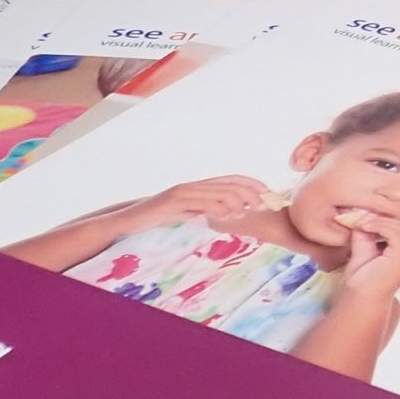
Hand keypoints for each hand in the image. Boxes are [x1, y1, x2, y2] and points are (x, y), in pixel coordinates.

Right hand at [125, 175, 272, 233]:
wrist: (130, 218)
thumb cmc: (159, 217)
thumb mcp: (187, 213)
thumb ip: (206, 211)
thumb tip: (227, 215)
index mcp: (199, 186)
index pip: (232, 179)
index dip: (253, 184)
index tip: (269, 194)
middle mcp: (194, 185)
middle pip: (230, 184)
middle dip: (251, 193)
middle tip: (262, 205)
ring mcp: (184, 191)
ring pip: (219, 192)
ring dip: (237, 202)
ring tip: (243, 213)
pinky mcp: (174, 200)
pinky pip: (202, 202)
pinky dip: (218, 208)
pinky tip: (225, 216)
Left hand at [335, 210, 399, 296]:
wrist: (362, 295)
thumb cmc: (366, 277)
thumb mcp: (369, 245)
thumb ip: (371, 228)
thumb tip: (367, 210)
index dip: (388, 220)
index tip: (366, 218)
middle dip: (383, 219)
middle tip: (362, 219)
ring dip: (380, 222)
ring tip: (362, 225)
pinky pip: (395, 230)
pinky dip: (378, 226)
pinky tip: (365, 229)